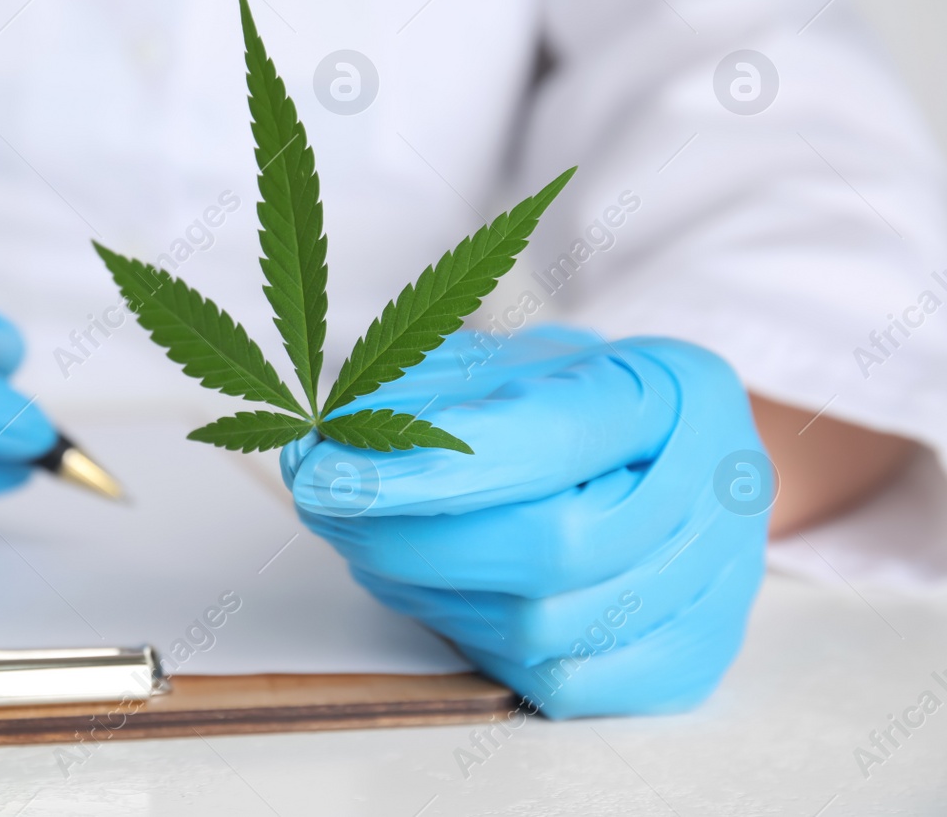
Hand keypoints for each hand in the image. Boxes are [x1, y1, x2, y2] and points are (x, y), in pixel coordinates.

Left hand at [280, 326, 769, 717]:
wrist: (682, 463)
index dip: (428, 465)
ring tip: (376, 544)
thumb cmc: (579, 405)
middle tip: (324, 507)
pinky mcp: (691, 663)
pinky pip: (559, 681)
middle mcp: (719, 491)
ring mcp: (718, 587)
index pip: (546, 438)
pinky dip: (478, 641)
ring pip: (542, 625)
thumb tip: (326, 432)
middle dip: (411, 537)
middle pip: (549, 546)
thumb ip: (422, 388)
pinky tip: (442, 594)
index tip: (323, 473)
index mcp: (675, 390)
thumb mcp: (507, 361)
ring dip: (428, 592)